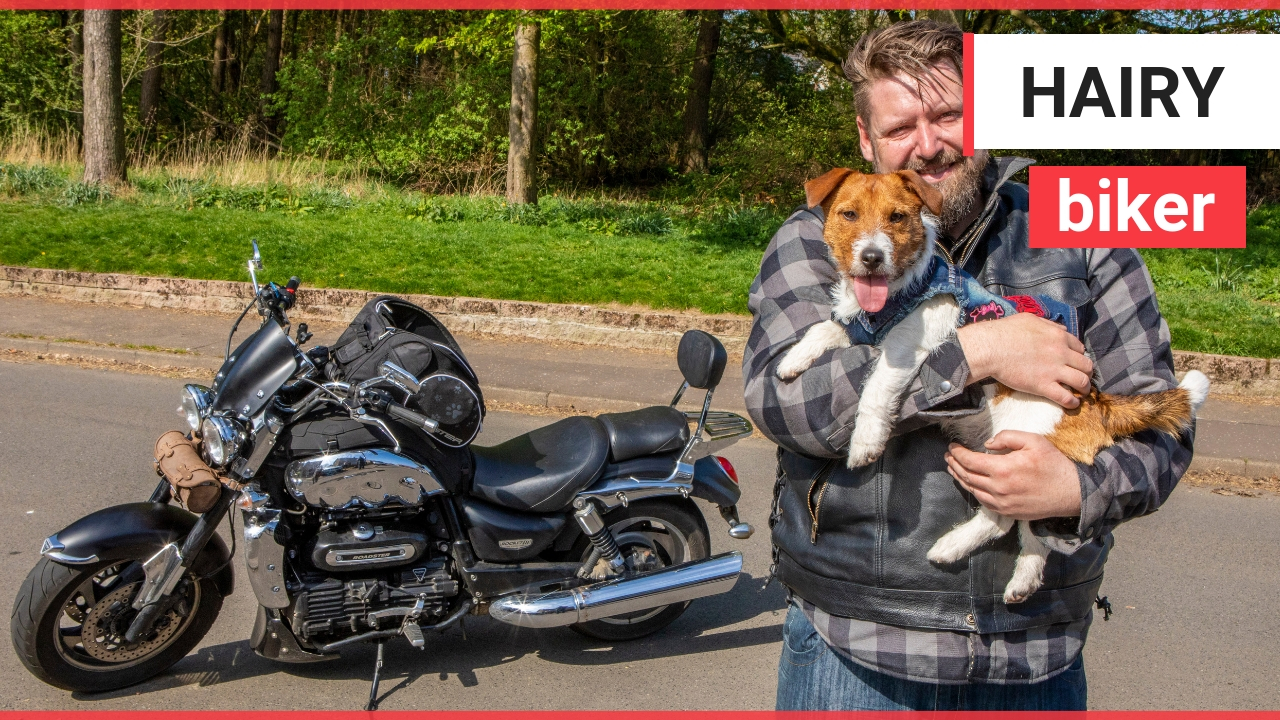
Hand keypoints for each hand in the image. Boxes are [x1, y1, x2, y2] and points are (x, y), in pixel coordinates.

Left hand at [944, 431, 1081, 520]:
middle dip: (954, 464)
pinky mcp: (1007, 512)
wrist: (1072, 493)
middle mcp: (998, 489)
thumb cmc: (1054, 465)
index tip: (952, 447)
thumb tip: (987, 444)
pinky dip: (973, 491)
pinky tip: (971, 484)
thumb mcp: (1034, 441)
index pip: (969, 461)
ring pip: (972, 490)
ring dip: (960, 478)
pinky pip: (983, 501)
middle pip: (967, 476)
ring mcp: (1002, 504)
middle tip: (949, 456)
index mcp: (1003, 469)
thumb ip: (1008, 437)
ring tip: (954, 468)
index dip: (957, 453)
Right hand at [956, 313, 1091, 407]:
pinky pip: (1066, 397)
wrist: (991, 348)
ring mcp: (1054, 370)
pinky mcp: (1043, 386)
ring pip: (1082, 382)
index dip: (1079, 356)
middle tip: (1081, 378)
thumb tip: (1061, 329)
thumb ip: (1049, 325)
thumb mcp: (1031, 319)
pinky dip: (1072, 402)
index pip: (1080, 348)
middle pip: (1086, 365)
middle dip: (1086, 373)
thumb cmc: (1005, 331)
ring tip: (1082, 392)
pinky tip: (1072, 404)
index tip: (1074, 363)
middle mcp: (1061, 353)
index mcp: (1059, 336)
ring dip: (1085, 388)